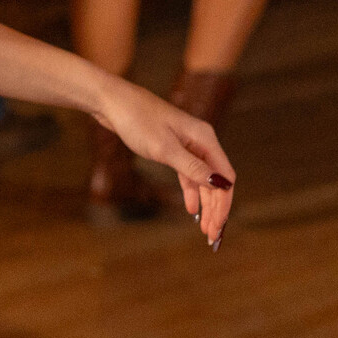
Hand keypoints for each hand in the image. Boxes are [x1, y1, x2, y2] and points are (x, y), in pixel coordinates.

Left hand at [92, 77, 236, 247]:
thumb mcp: (165, 149)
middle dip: (216, 208)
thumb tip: (221, 185)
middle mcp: (201, 141)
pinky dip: (191, 192)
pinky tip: (191, 209)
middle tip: (211, 235)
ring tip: (203, 228)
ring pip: (203, 179)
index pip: (225, 177)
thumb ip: (193, 168)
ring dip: (204, 203)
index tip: (218, 227)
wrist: (112, 101)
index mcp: (205, 138)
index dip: (224, 204)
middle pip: (216, 181)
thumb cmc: (138, 120)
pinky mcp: (172, 148)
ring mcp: (187, 144)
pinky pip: (188, 174)